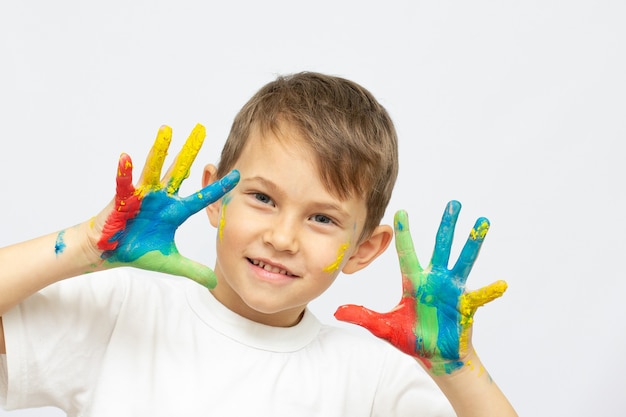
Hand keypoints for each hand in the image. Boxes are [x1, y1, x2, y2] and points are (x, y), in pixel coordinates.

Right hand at [92, 124, 238, 287]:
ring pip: (154, 169)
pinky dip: (126, 171)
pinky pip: (125, 183)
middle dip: (190, 151)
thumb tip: (214, 283)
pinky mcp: (123, 199)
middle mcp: (161, 198)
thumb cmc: (136, 250)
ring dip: (160, 150)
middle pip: (179, 171)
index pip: (202, 197)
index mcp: (174, 211)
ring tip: (167, 129)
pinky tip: (127, 156)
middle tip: (201, 129)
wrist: (108, 251)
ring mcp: (142, 195)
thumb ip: (192, 270)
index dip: (219, 187)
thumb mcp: (170, 262)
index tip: (237, 174)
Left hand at [335, 201, 506, 374]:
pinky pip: (480, 296)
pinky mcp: (466, 305)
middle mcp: (435, 281)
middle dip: (446, 226)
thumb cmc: (413, 339)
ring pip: (464, 261)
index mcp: (415, 282)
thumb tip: (337, 311)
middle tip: (453, 203)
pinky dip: (490, 291)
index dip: (404, 233)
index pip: (407, 252)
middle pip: (441, 247)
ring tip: (482, 223)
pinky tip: (501, 284)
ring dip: (472, 243)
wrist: (436, 357)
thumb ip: (363, 316)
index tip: (400, 211)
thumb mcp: (384, 327)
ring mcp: (453, 291)